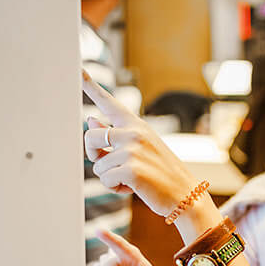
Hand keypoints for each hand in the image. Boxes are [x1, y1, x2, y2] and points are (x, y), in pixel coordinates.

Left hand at [82, 70, 196, 216]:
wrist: (186, 195)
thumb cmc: (162, 172)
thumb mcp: (141, 149)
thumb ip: (115, 135)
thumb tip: (91, 119)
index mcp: (137, 125)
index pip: (109, 103)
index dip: (91, 87)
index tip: (79, 70)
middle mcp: (134, 133)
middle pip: (90, 137)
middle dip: (94, 154)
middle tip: (112, 166)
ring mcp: (132, 150)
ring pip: (97, 164)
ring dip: (109, 176)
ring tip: (132, 179)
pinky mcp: (130, 170)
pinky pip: (105, 180)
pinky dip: (115, 188)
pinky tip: (133, 187)